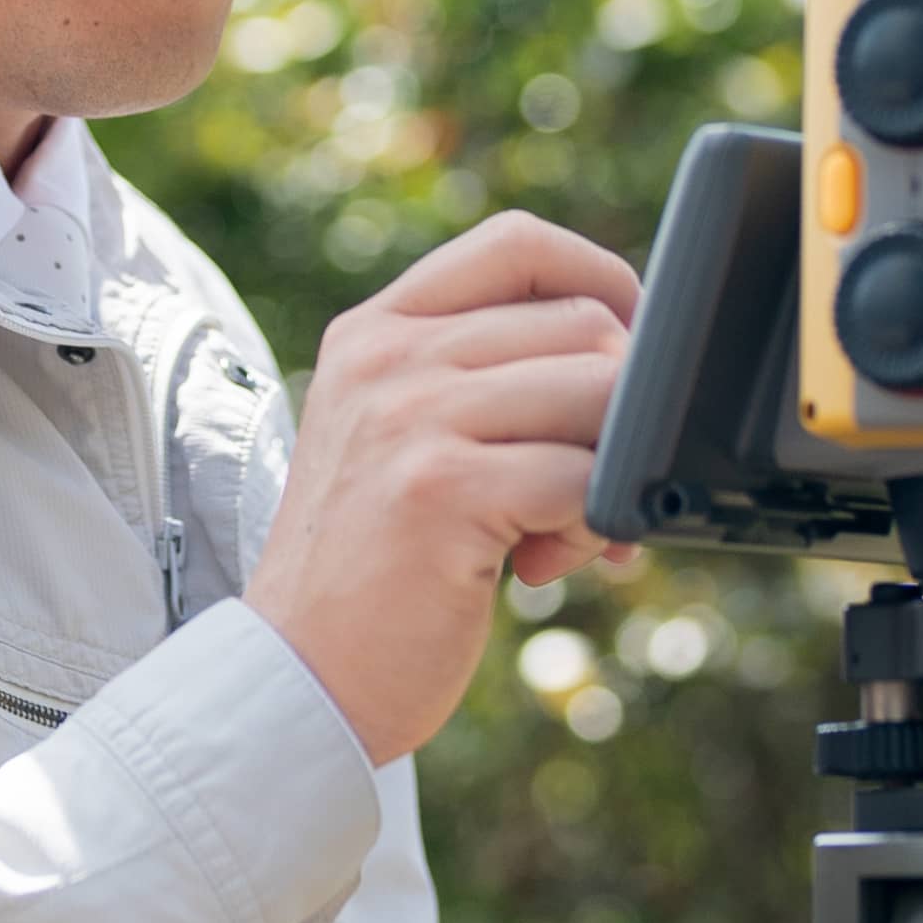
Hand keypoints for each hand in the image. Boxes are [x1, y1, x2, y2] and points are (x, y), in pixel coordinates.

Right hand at [246, 213, 640, 766]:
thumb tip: (625, 366)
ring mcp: (412, 418)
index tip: (624, 352)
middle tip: (588, 489)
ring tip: (564, 534)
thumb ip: (479, 384)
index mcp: (377, 332)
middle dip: (621, 410)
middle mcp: (390, 359)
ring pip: (598, 395)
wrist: (297, 679)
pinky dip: (598, 529)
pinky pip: (587, 480)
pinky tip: (544, 568)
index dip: (601, 281)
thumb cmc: (369, 569)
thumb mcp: (396, 440)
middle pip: (583, 325)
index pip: (518, 243)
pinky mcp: (444, 490)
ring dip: (611, 473)